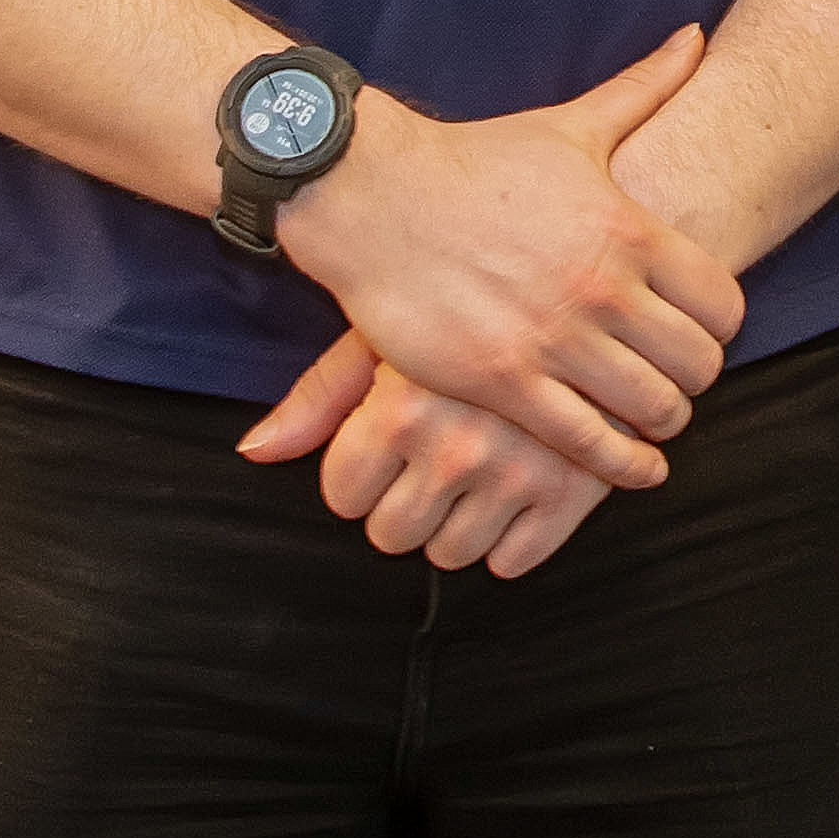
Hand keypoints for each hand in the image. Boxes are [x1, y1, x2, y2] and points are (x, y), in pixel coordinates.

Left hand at [242, 338, 622, 574]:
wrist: (584, 278)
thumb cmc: (467, 302)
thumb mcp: (387, 334)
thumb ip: (319, 396)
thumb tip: (253, 452)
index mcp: (402, 406)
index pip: (343, 495)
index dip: (359, 472)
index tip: (385, 443)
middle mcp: (457, 446)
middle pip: (392, 534)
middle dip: (403, 501)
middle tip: (432, 455)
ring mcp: (520, 472)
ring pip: (451, 552)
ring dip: (455, 521)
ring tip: (474, 465)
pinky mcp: (575, 490)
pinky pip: (516, 559)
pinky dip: (511, 538)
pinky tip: (514, 489)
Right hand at [263, 29, 740, 488]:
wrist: (372, 195)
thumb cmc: (474, 161)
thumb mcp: (569, 125)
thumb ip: (644, 87)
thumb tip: (697, 37)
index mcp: (626, 227)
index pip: (723, 303)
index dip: (722, 327)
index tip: (704, 333)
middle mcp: (600, 286)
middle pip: (697, 364)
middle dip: (696, 380)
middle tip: (679, 383)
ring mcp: (552, 338)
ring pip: (651, 409)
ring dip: (662, 422)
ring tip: (654, 421)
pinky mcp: (502, 380)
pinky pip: (587, 443)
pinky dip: (622, 464)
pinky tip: (634, 467)